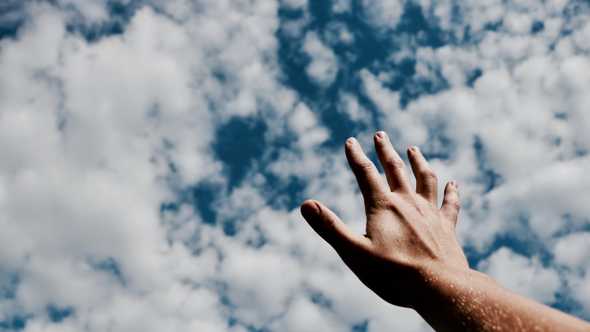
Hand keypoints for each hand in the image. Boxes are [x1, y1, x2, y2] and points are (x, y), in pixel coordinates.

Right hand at [301, 131, 468, 308]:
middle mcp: (408, 203)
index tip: (350, 141)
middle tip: (380, 135)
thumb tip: (305, 205)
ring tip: (413, 149)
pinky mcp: (447, 227)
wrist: (439, 288)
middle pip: (395, 169)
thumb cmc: (393, 274)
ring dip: (418, 162)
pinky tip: (453, 184)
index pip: (365, 173)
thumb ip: (329, 227)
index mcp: (383, 207)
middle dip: (385, 151)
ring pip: (424, 179)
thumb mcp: (354, 252)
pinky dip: (451, 192)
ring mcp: (430, 213)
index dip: (356, 156)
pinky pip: (450, 204)